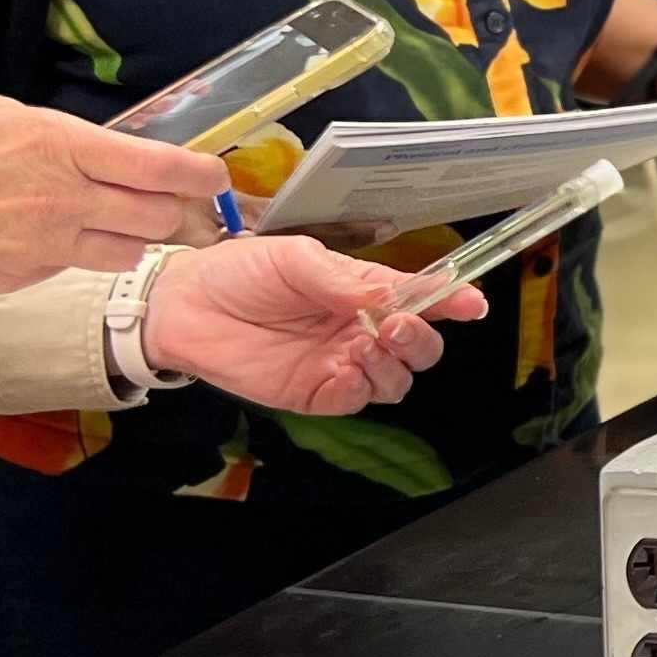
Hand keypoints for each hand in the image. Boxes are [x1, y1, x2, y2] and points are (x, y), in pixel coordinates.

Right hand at [0, 87, 233, 335]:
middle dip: (173, 210)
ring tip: (116, 221)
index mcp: (53, 145)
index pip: (156, 167)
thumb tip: (60, 138)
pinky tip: (50, 236)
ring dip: (132, 237)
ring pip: (125, 251)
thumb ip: (28, 125)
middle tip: (175, 202)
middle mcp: (60, 200)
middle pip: (156, 216)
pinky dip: (78, 253)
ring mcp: (42, 247)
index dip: (198, 175)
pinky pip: (72, 267)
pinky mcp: (19, 279)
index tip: (216, 175)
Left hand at [146, 236, 488, 412]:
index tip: (472, 302)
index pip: (422, 298)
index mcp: (365, 290)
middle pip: (420, 347)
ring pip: (398, 378)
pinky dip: (364, 385)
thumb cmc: (240, 271)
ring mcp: (342, 364)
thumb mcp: (294, 258)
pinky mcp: (317, 393)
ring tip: (368, 342)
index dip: (454, 300)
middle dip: (423, 338)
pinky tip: (348, 365)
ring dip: (396, 363)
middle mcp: (362, 329)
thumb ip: (342, 279)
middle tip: (396, 324)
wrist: (184, 306)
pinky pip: (359, 399)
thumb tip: (388, 295)